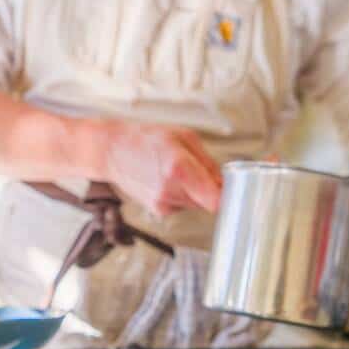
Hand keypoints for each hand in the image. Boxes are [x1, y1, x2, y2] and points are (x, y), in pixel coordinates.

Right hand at [94, 121, 221, 216]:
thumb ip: (208, 162)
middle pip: (209, 201)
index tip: (236, 190)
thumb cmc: (147, 138)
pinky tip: (167, 180)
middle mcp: (171, 190)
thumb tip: (225, 181)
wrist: (112, 151)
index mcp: (180, 168)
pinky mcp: (159, 211)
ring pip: (197, 204)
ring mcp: (164, 203)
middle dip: (211, 188)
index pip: (216, 199)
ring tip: (177, 172)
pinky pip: (183, 206)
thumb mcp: (183, 137)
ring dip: (195, 191)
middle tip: (200, 170)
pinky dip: (182, 195)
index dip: (229, 196)